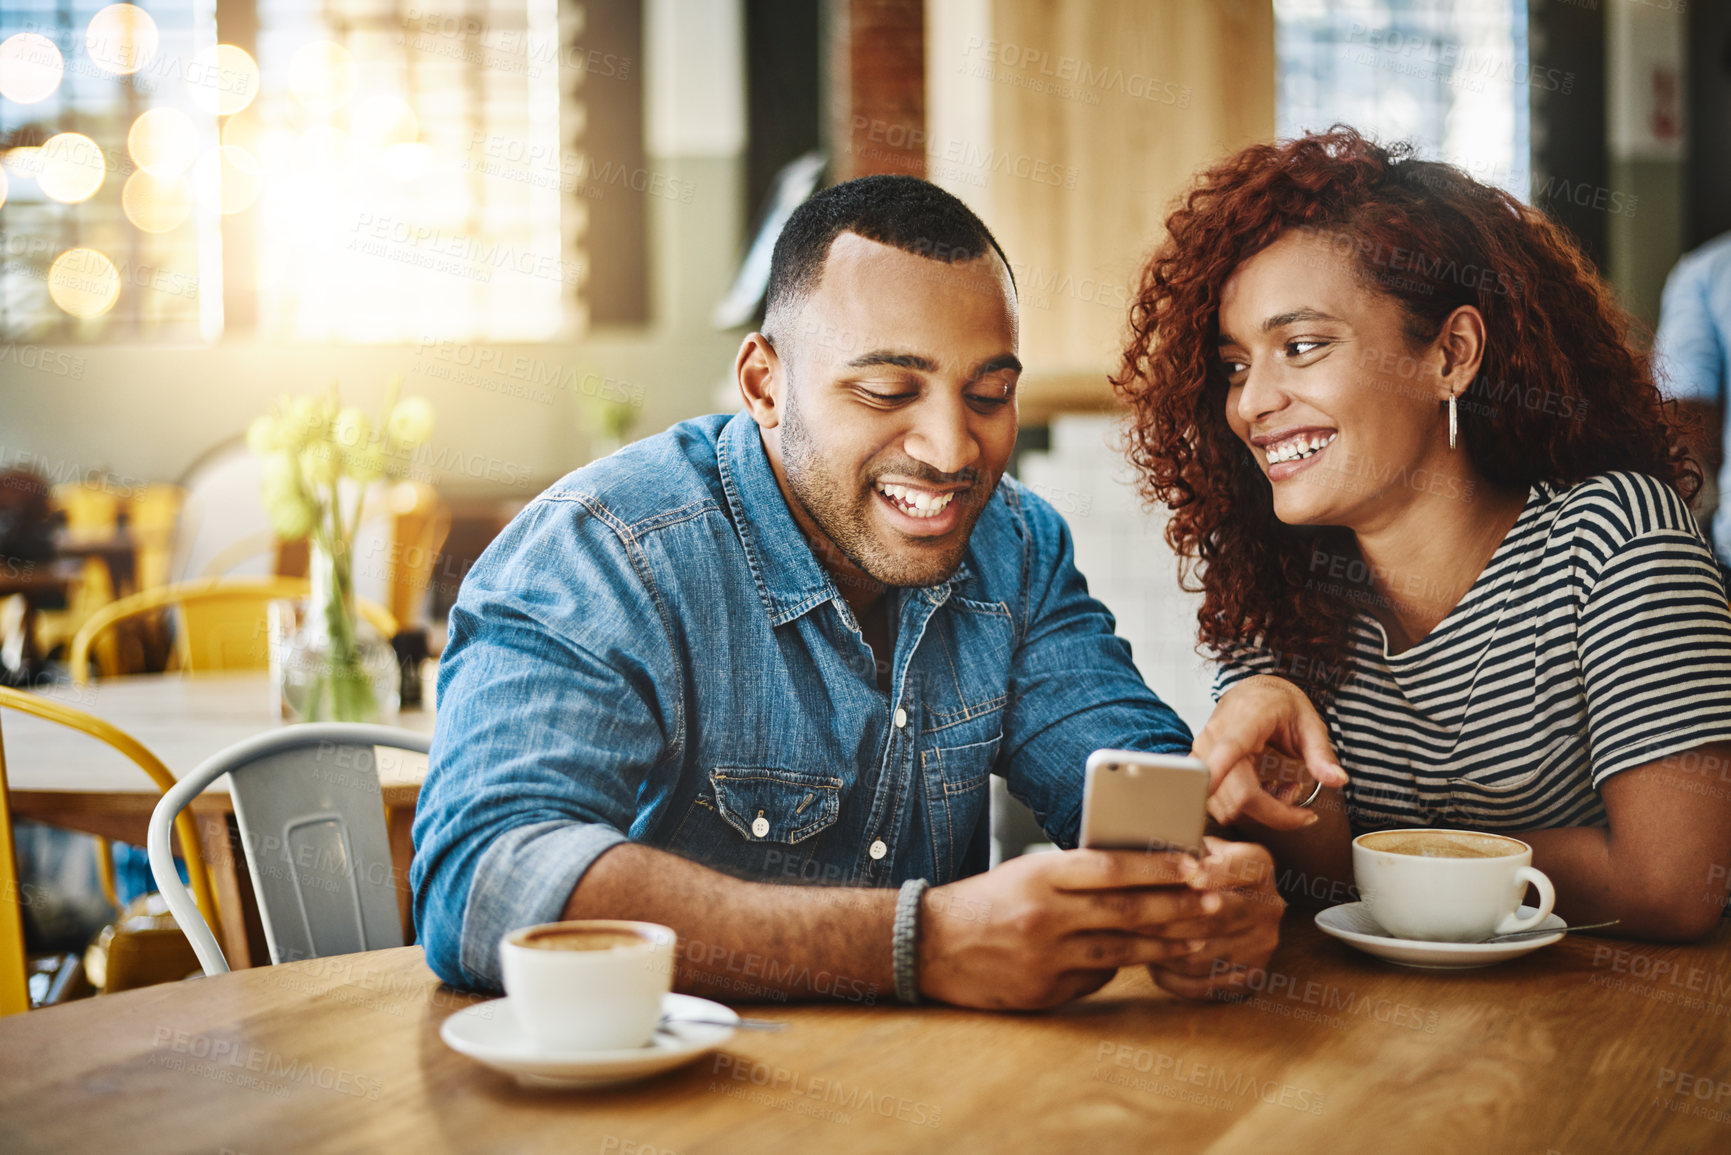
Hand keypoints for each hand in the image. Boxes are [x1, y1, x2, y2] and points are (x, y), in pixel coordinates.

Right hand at [918, 848, 1223, 1009]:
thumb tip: (1136, 876)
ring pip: (1121, 949)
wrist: (930, 945)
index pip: (1112, 866)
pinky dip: (1121, 966)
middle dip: (1178, 906)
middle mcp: (1046, 915)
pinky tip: (1144, 959)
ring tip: (1199, 937)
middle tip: (1216, 902)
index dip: (1158, 866)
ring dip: (1165, 943)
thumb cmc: (985, 901)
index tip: (1195, 862)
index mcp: (1040, 875)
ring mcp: (1046, 957)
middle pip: (1126, 910)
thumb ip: (1075, 875)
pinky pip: (1096, 978)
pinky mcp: (1045, 991)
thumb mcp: (1026, 872)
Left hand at [1144, 836, 1283, 999]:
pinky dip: (1172, 978)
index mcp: (1259, 867)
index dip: (1218, 873)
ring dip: (1161, 951)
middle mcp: (1268, 907)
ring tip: (1128, 940)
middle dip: (1167, 918)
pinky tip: (1150, 963)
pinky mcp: (1251, 977)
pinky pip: (1204, 986)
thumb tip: (1146, 856)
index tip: (1191, 877)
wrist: (1236, 898)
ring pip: (1203, 956)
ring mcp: (1261, 946)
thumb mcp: (1200, 844)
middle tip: (1129, 916)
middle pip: (1216, 918)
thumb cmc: (1201, 865)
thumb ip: (1183, 846)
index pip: (1244, 868)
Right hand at [1194, 675, 1347, 831]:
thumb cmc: (1278, 705)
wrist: (1254, 694)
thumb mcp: (1309, 723)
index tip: (1211, 788)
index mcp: (1245, 719)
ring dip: (1260, 812)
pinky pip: (1219, 803)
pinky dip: (1244, 809)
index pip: (1229, 750)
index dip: (1218, 771)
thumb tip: (1337, 780)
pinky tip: (1262, 790)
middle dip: (1275, 813)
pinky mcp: (1198, 769)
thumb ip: (1321, 754)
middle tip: (1298, 798)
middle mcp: (1215, 737)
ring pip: (1228, 807)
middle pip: (1238, 796)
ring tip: (1280, 790)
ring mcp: (1201, 755)